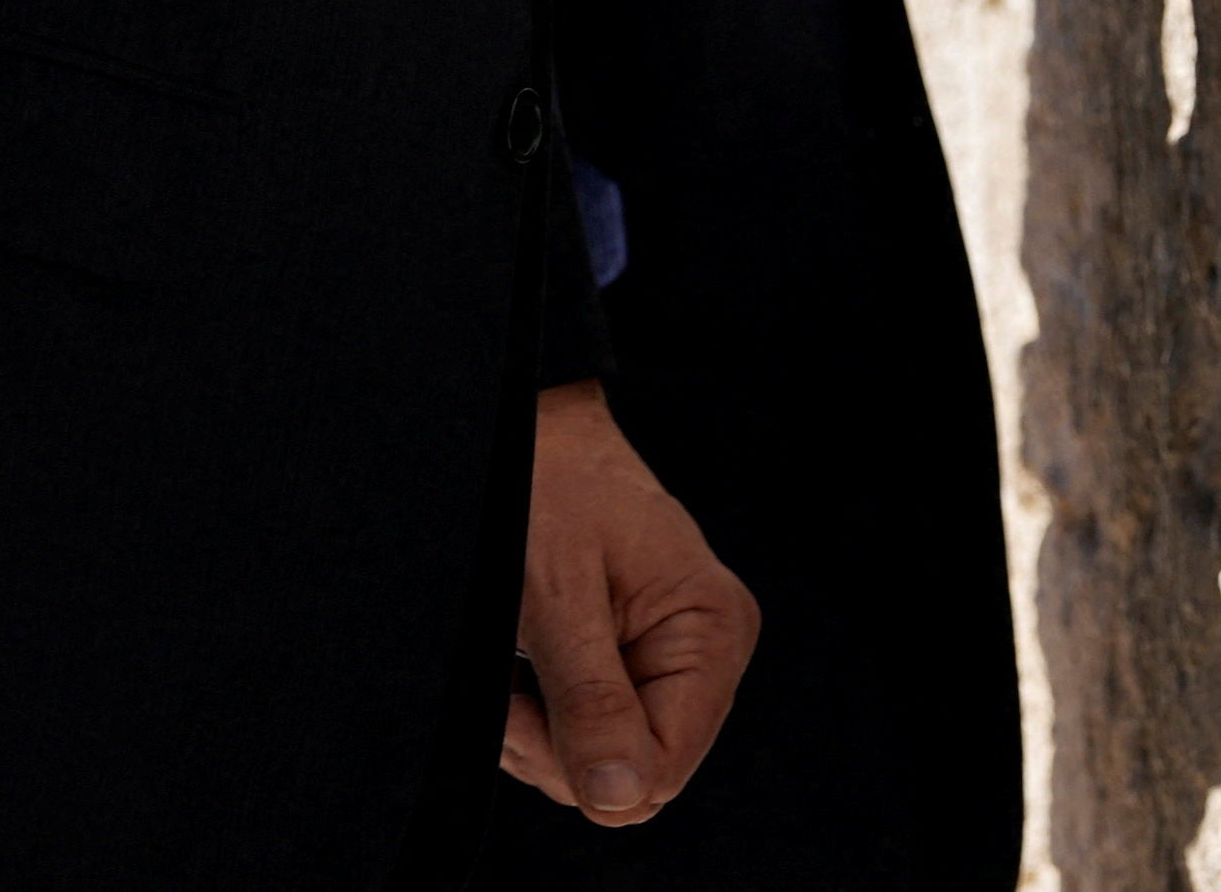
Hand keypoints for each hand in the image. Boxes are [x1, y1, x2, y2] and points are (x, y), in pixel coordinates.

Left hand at [501, 381, 759, 826]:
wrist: (526, 423)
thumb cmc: (542, 481)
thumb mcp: (556, 594)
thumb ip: (590, 699)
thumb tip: (619, 796)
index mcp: (710, 630)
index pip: (662, 766)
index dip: (584, 763)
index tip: (520, 713)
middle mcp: (705, 650)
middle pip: (637, 772)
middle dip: (558, 748)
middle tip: (510, 688)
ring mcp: (672, 658)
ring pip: (609, 760)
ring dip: (543, 733)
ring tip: (515, 662)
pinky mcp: (635, 661)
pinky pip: (595, 729)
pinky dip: (546, 717)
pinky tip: (526, 671)